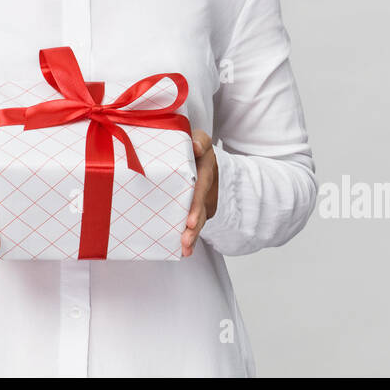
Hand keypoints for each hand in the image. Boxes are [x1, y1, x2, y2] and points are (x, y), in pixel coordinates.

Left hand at [181, 129, 218, 257]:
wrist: (203, 157)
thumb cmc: (196, 147)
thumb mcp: (200, 139)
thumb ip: (199, 140)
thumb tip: (195, 147)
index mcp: (205, 169)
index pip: (200, 187)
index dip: (196, 205)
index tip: (189, 221)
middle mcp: (206, 187)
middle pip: (201, 209)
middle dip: (194, 226)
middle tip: (186, 240)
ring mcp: (203, 199)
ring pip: (199, 219)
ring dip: (192, 235)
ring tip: (185, 249)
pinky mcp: (197, 208)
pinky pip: (194, 222)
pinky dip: (190, 236)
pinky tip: (183, 251)